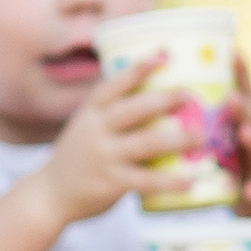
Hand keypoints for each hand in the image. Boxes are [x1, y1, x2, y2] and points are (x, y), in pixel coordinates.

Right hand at [39, 62, 197, 223]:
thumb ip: (113, 115)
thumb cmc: (78, 157)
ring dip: (176, 139)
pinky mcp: (111, 183)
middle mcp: (96, 131)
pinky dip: (169, 182)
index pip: (114, 85)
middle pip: (133, 109)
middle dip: (163, 100)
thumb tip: (157, 100)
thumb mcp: (86, 127)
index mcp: (91, 113)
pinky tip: (189, 182)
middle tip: (190, 95)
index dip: (138, 70)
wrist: (49, 195)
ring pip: (145, 143)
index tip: (163, 56)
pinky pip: (145, 181)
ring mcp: (104, 156)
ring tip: (201, 136)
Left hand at [227, 58, 250, 215]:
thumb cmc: (245, 165)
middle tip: (231, 98)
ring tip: (246, 134)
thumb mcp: (235, 139)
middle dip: (244, 108)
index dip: (240, 75)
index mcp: (250, 124)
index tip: (232, 54)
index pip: (245, 97)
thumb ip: (218, 117)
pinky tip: (249, 192)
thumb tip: (190, 82)